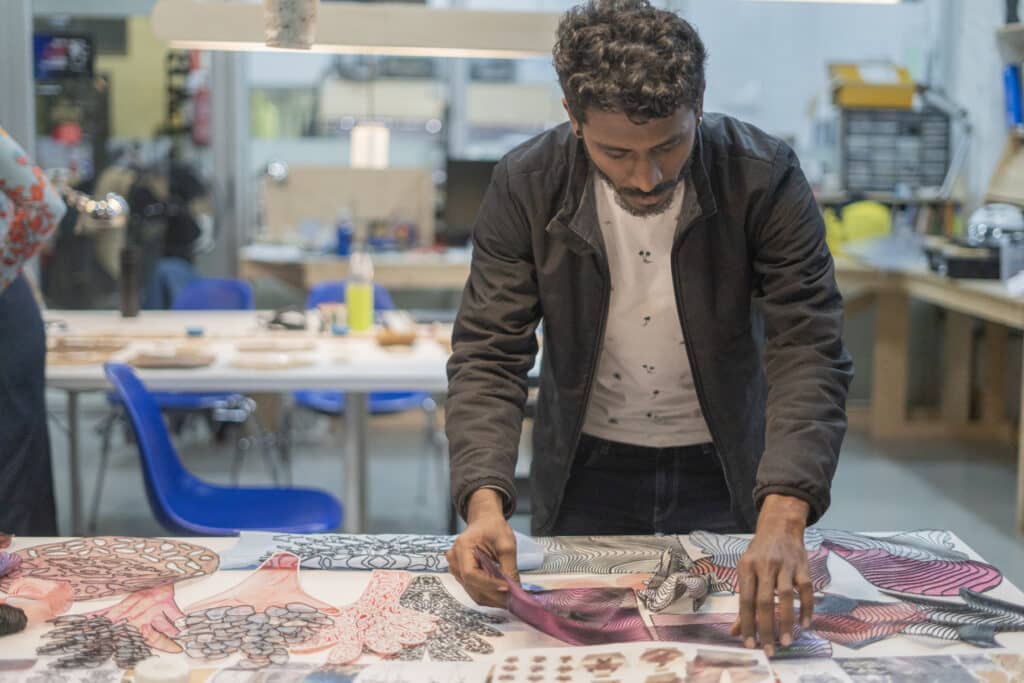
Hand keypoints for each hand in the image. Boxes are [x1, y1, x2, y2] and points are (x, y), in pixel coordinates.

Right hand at [446, 488, 517, 607]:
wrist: (485, 522)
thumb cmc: (494, 528)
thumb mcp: (506, 544)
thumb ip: (509, 568)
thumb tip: (515, 590)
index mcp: (462, 547)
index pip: (471, 573)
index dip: (488, 584)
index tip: (507, 588)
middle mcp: (454, 559)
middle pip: (471, 585)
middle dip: (493, 595)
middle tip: (513, 600)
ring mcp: (455, 568)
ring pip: (473, 591)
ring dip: (491, 598)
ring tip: (509, 599)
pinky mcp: (461, 574)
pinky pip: (473, 589)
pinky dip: (488, 594)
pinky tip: (501, 595)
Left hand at [731, 494, 812, 656]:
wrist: (780, 526)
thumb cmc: (759, 553)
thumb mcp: (746, 571)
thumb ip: (743, 601)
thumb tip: (735, 631)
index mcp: (746, 567)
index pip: (745, 600)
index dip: (747, 623)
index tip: (749, 643)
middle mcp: (765, 566)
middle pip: (764, 600)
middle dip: (766, 628)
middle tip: (769, 650)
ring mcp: (785, 565)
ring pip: (786, 596)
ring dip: (787, 621)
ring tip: (786, 642)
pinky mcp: (803, 566)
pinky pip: (806, 590)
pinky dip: (807, 608)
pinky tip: (805, 624)